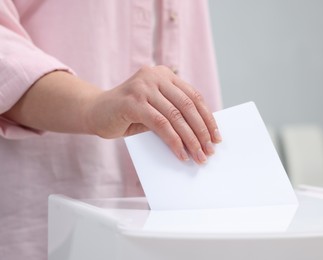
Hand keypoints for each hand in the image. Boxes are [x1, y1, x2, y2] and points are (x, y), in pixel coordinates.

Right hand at [85, 65, 221, 163]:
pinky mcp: (133, 102)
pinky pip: (161, 124)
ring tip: (198, 156)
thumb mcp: (155, 108)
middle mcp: (155, 76)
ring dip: (190, 140)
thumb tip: (201, 135)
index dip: (207, 118)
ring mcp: (143, 87)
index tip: (216, 136)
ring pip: (176, 116)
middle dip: (201, 131)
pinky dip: (173, 141)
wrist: (94, 111)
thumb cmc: (128, 113)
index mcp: (165, 75)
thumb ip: (174, 114)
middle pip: (188, 106)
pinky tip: (180, 154)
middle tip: (209, 150)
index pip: (194, 97)